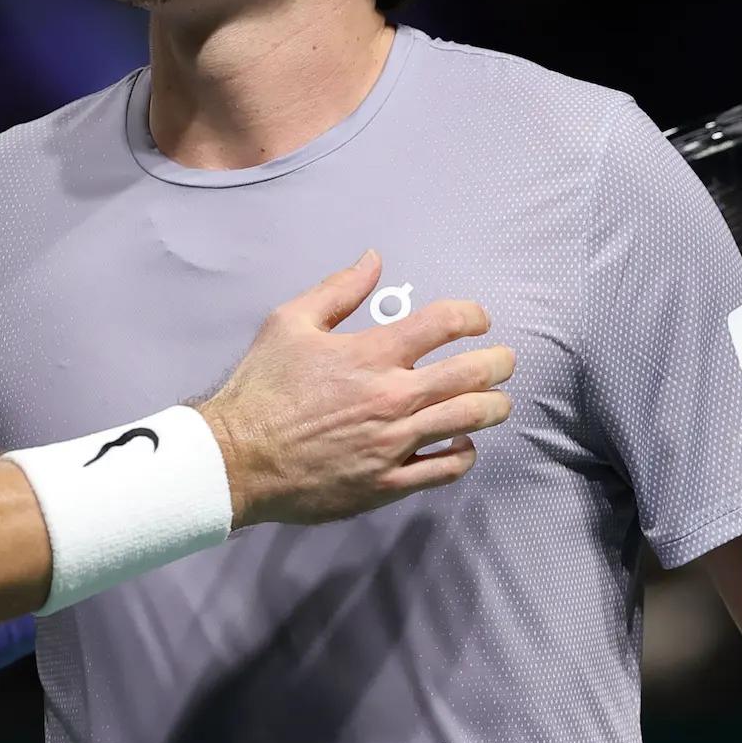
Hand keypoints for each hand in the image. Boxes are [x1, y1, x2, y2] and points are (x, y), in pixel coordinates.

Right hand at [195, 251, 514, 528]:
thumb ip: (338, 290)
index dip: (472, 315)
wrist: (238, 458)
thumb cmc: (262, 387)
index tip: (478, 319)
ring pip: (469, 420)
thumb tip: (373, 259)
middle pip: (472, 374)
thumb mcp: (289, 322)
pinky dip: (464, 454)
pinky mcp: (389, 483)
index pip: (444, 323)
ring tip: (497, 401)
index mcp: (372, 354)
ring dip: (494, 406)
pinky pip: (446, 469)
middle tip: (503, 360)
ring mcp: (396, 444)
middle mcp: (393, 397)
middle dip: (498, 362)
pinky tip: (461, 444)